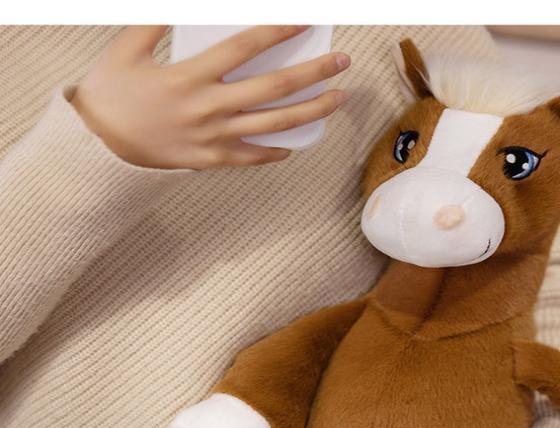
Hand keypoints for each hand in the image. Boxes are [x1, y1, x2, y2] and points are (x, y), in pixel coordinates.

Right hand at [71, 26, 349, 168]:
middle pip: (274, 88)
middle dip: (314, 73)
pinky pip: (252, 157)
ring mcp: (215, 138)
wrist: (98, 149)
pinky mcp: (212, 160)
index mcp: (191, 76)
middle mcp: (210, 108)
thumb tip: (181, 6)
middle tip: (342, 62)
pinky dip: (275, 152)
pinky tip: (295, 145)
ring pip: (274, 125)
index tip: (304, 22)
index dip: (278, 32)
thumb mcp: (126, 49)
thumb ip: (156, 22)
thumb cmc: (110, 96)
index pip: (245, 48)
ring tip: (337, 99)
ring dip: (311, 111)